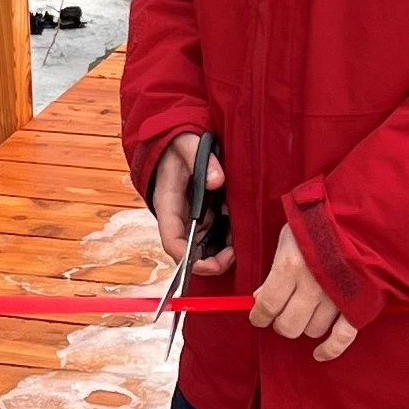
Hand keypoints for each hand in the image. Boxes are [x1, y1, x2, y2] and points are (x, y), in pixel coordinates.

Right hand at [147, 132, 233, 277]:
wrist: (175, 144)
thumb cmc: (177, 146)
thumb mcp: (186, 144)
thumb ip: (200, 160)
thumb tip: (216, 180)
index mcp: (167, 205)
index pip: (172, 240)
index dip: (187, 259)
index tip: (207, 264)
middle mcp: (178, 218)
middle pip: (190, 252)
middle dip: (211, 261)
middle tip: (233, 256)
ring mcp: (191, 219)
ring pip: (205, 247)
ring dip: (223, 250)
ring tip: (241, 241)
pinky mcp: (204, 216)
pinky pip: (216, 234)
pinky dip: (229, 237)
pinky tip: (241, 228)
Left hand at [247, 228, 360, 362]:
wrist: (360, 215)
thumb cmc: (321, 221)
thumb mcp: (288, 237)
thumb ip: (275, 269)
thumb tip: (262, 298)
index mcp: (291, 267)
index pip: (267, 307)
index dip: (259, 315)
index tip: (258, 316)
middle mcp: (313, 286)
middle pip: (289, 326)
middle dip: (281, 322)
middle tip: (282, 312)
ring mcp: (337, 298)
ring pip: (313, 331)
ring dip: (305, 325)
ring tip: (305, 312)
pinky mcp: (357, 304)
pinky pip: (342, 337)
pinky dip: (330, 349)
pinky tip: (319, 353)